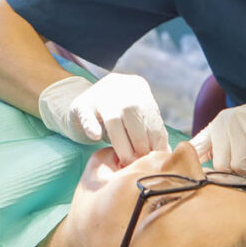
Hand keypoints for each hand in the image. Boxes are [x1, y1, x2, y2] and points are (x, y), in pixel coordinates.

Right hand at [38, 72, 168, 164]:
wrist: (83, 108)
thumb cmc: (116, 119)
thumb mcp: (135, 119)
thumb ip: (149, 131)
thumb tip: (165, 152)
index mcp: (137, 87)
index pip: (151, 113)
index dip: (156, 137)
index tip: (158, 156)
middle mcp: (119, 85)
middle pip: (133, 112)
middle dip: (140, 141)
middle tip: (141, 161)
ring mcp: (98, 93)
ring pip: (113, 118)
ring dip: (123, 143)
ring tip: (127, 161)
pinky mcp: (80, 104)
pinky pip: (86, 114)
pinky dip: (92, 126)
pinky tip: (96, 138)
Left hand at [189, 81, 245, 178]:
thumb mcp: (239, 133)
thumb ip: (220, 149)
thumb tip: (200, 172)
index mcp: (218, 123)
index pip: (197, 147)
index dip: (195, 167)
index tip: (199, 182)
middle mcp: (227, 121)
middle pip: (219, 165)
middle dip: (233, 175)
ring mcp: (245, 126)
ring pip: (237, 166)